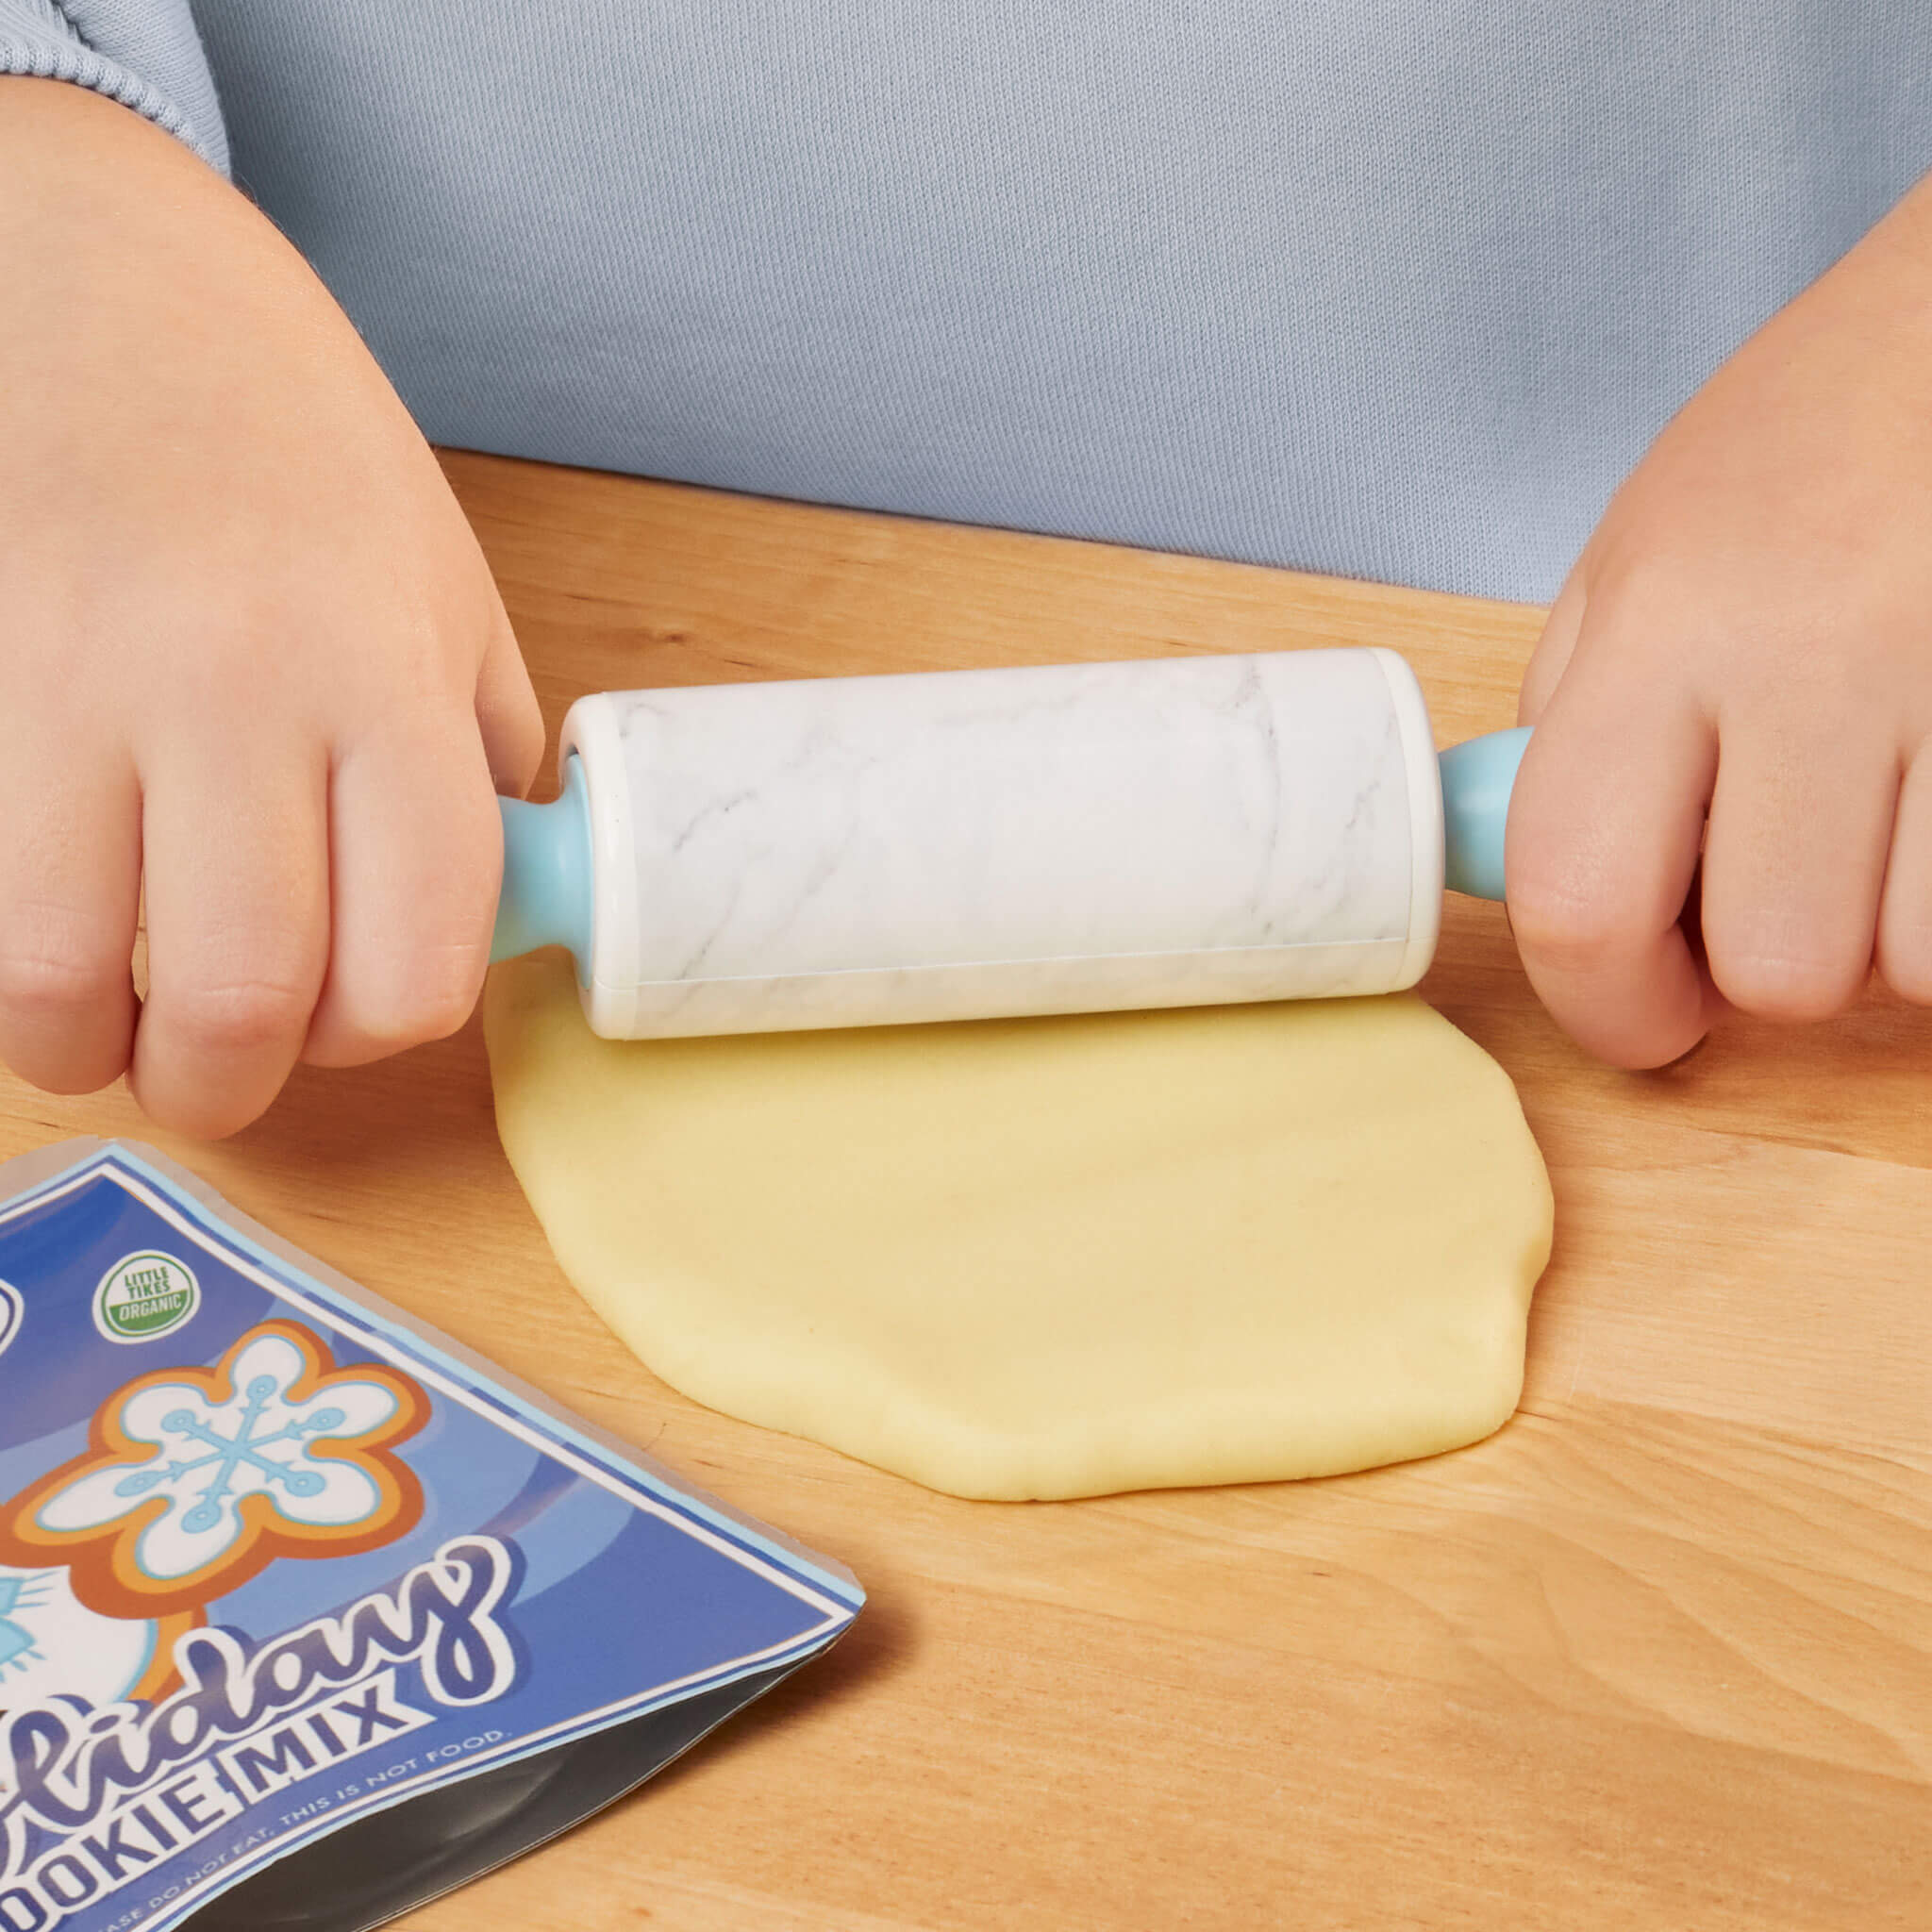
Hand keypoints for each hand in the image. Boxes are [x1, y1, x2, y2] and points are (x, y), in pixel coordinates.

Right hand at [0, 79, 542, 1135]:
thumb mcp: (443, 587)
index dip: (382, 1033)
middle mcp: (233, 686)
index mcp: (387, 676)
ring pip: (55, 979)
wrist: (94, 264)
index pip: (416, 954)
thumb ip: (472, 762)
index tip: (351, 1020)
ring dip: (77, 1047)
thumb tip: (491, 918)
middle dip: (224, 1086)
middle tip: (210, 1069)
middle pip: (240, 998)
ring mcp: (63, 679)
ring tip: (95, 1018)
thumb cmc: (288, 439)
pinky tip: (34, 920)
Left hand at [1506, 169, 1931, 1066]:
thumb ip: (1583, 720)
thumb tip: (1553, 890)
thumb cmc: (1821, 432)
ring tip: (1891, 810)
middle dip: (1771, 962)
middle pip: (1774, 967)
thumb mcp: (1644, 549)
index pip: (1578, 900)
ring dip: (1893, 932)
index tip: (1642, 1015)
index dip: (1603, 1005)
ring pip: (1915, 969)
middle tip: (1788, 880)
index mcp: (1665, 624)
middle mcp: (1816, 658)